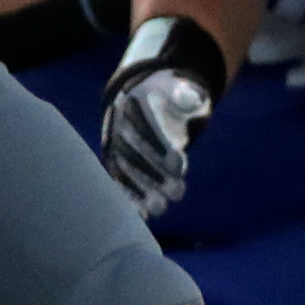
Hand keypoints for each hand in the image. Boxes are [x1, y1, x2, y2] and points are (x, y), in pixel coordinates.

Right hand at [101, 65, 211, 217]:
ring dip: (140, 189)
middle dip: (154, 172)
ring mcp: (114, 143)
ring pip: (123, 168)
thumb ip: (188, 95)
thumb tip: (191, 98)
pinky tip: (141, 214)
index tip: (179, 158)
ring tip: (160, 207)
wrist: (149, 100)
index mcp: (134, 100)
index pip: (146, 121)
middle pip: (133, 149)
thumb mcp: (184, 90)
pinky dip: (127, 196)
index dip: (161, 141)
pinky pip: (117, 178)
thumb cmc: (173, 98)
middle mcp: (119, 122)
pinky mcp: (115, 160)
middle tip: (177, 192)